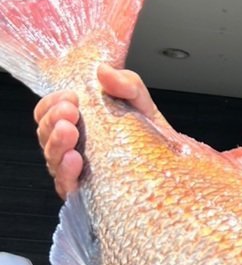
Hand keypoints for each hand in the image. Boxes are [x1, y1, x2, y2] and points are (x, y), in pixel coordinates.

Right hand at [33, 65, 160, 199]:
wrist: (174, 167)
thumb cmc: (150, 136)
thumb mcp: (141, 104)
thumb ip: (126, 84)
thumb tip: (104, 71)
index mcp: (80, 123)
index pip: (48, 111)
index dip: (51, 103)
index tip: (70, 97)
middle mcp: (73, 146)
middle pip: (45, 133)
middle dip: (53, 119)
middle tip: (70, 111)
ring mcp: (77, 170)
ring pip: (52, 158)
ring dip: (57, 143)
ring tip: (69, 131)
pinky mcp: (86, 193)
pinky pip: (67, 185)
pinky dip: (67, 172)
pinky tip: (75, 160)